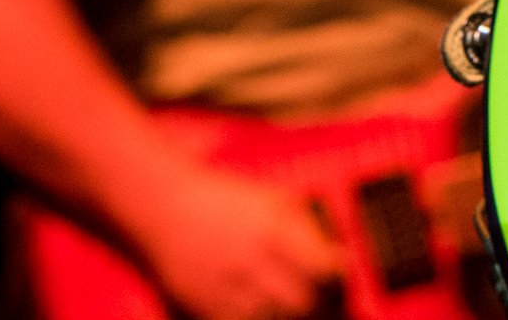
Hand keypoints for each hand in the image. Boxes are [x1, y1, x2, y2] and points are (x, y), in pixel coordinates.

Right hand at [125, 160, 343, 319]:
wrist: (167, 210)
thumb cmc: (227, 200)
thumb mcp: (276, 200)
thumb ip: (309, 229)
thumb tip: (340, 259)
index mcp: (273, 232)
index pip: (323, 271)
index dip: (339, 279)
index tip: (340, 277)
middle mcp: (252, 264)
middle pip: (304, 304)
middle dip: (322, 304)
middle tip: (327, 300)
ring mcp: (227, 291)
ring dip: (293, 315)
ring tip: (299, 306)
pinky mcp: (206, 310)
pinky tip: (269, 310)